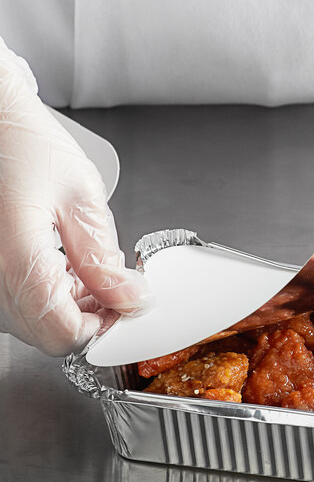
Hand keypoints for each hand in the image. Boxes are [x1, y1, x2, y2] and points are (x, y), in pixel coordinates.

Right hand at [0, 38, 152, 355]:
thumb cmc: (24, 146)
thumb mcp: (80, 197)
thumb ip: (102, 258)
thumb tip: (131, 300)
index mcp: (15, 258)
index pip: (63, 332)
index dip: (104, 327)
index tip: (126, 307)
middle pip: (48, 335)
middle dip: (91, 317)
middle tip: (114, 287)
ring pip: (34, 326)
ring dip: (70, 310)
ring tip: (89, 272)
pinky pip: (19, 308)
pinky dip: (49, 299)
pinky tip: (64, 271)